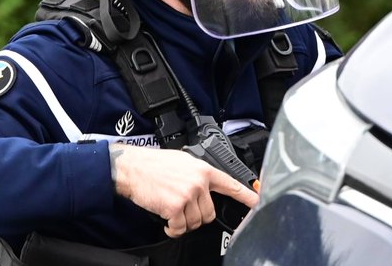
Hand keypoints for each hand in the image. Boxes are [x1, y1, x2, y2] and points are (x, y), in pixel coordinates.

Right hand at [110, 143, 258, 237]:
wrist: (133, 168)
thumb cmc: (155, 165)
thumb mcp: (185, 162)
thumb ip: (199, 174)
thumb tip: (207, 186)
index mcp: (204, 170)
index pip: (232, 185)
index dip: (247, 196)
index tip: (258, 202)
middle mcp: (200, 182)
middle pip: (210, 212)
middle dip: (197, 216)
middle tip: (184, 210)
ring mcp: (189, 195)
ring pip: (196, 222)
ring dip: (184, 223)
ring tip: (173, 213)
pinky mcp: (176, 207)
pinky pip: (180, 228)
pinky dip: (173, 230)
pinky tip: (167, 222)